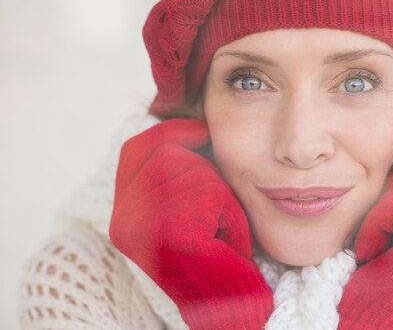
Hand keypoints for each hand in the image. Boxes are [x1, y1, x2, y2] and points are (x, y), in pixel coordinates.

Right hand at [109, 119, 272, 329]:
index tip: (200, 128)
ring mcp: (147, 227)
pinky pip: (210, 194)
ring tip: (216, 222)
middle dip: (197, 159)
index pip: (136, 150)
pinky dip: (225, 209)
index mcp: (122, 217)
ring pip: (189, 170)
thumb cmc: (214, 256)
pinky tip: (223, 235)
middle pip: (164, 153)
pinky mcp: (175, 235)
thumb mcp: (187, 209)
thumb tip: (195, 127)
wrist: (226, 308)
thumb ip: (179, 175)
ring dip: (214, 189)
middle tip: (216, 184)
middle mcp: (125, 221)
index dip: (169, 130)